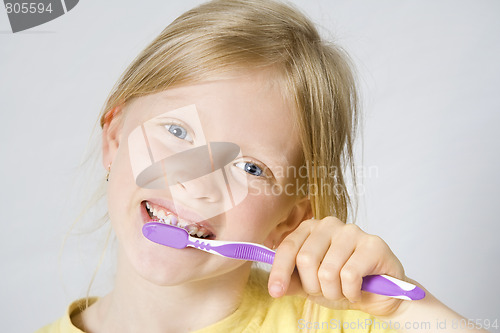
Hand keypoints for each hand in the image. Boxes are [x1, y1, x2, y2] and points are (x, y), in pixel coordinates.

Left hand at [268, 216, 406, 315]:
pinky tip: (358, 290)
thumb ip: (291, 281)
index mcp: (311, 228)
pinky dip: (351, 292)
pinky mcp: (373, 244)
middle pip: (306, 259)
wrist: (379, 296)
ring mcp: (352, 231)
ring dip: (334, 292)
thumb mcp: (310, 285)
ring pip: (328, 271)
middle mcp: (330, 224)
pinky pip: (350, 276)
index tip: (275, 291)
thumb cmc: (342, 285)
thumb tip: (274, 285)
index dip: (279, 271)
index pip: (288, 247)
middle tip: (326, 290)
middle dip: (313, 286)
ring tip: (344, 290)